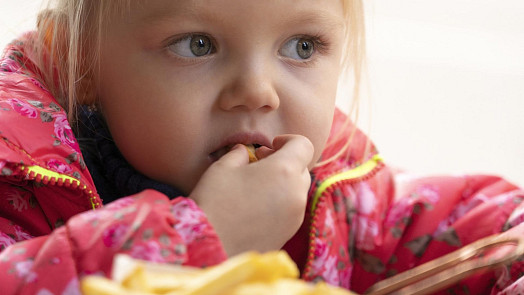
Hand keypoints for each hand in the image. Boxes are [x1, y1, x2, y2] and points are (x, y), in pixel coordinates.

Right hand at [189, 134, 312, 256]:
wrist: (210, 247)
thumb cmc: (215, 201)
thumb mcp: (223, 167)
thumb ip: (239, 154)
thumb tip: (244, 152)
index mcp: (284, 171)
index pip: (304, 145)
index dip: (289, 140)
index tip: (270, 145)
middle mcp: (296, 194)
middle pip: (302, 168)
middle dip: (285, 162)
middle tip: (260, 163)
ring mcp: (295, 217)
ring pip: (297, 191)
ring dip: (283, 183)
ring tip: (256, 186)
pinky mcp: (288, 234)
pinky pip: (291, 210)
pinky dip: (280, 202)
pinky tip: (256, 206)